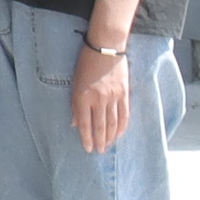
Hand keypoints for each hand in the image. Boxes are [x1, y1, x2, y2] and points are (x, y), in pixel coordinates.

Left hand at [70, 37, 130, 156]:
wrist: (105, 48)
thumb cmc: (85, 64)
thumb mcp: (74, 84)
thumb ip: (75, 105)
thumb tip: (75, 124)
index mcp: (83, 97)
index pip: (85, 123)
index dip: (86, 138)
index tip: (88, 148)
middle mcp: (99, 99)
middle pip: (100, 126)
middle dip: (100, 141)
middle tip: (99, 151)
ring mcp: (113, 97)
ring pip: (113, 123)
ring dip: (111, 136)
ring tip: (108, 145)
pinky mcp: (124, 93)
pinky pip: (124, 114)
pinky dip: (122, 126)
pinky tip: (119, 133)